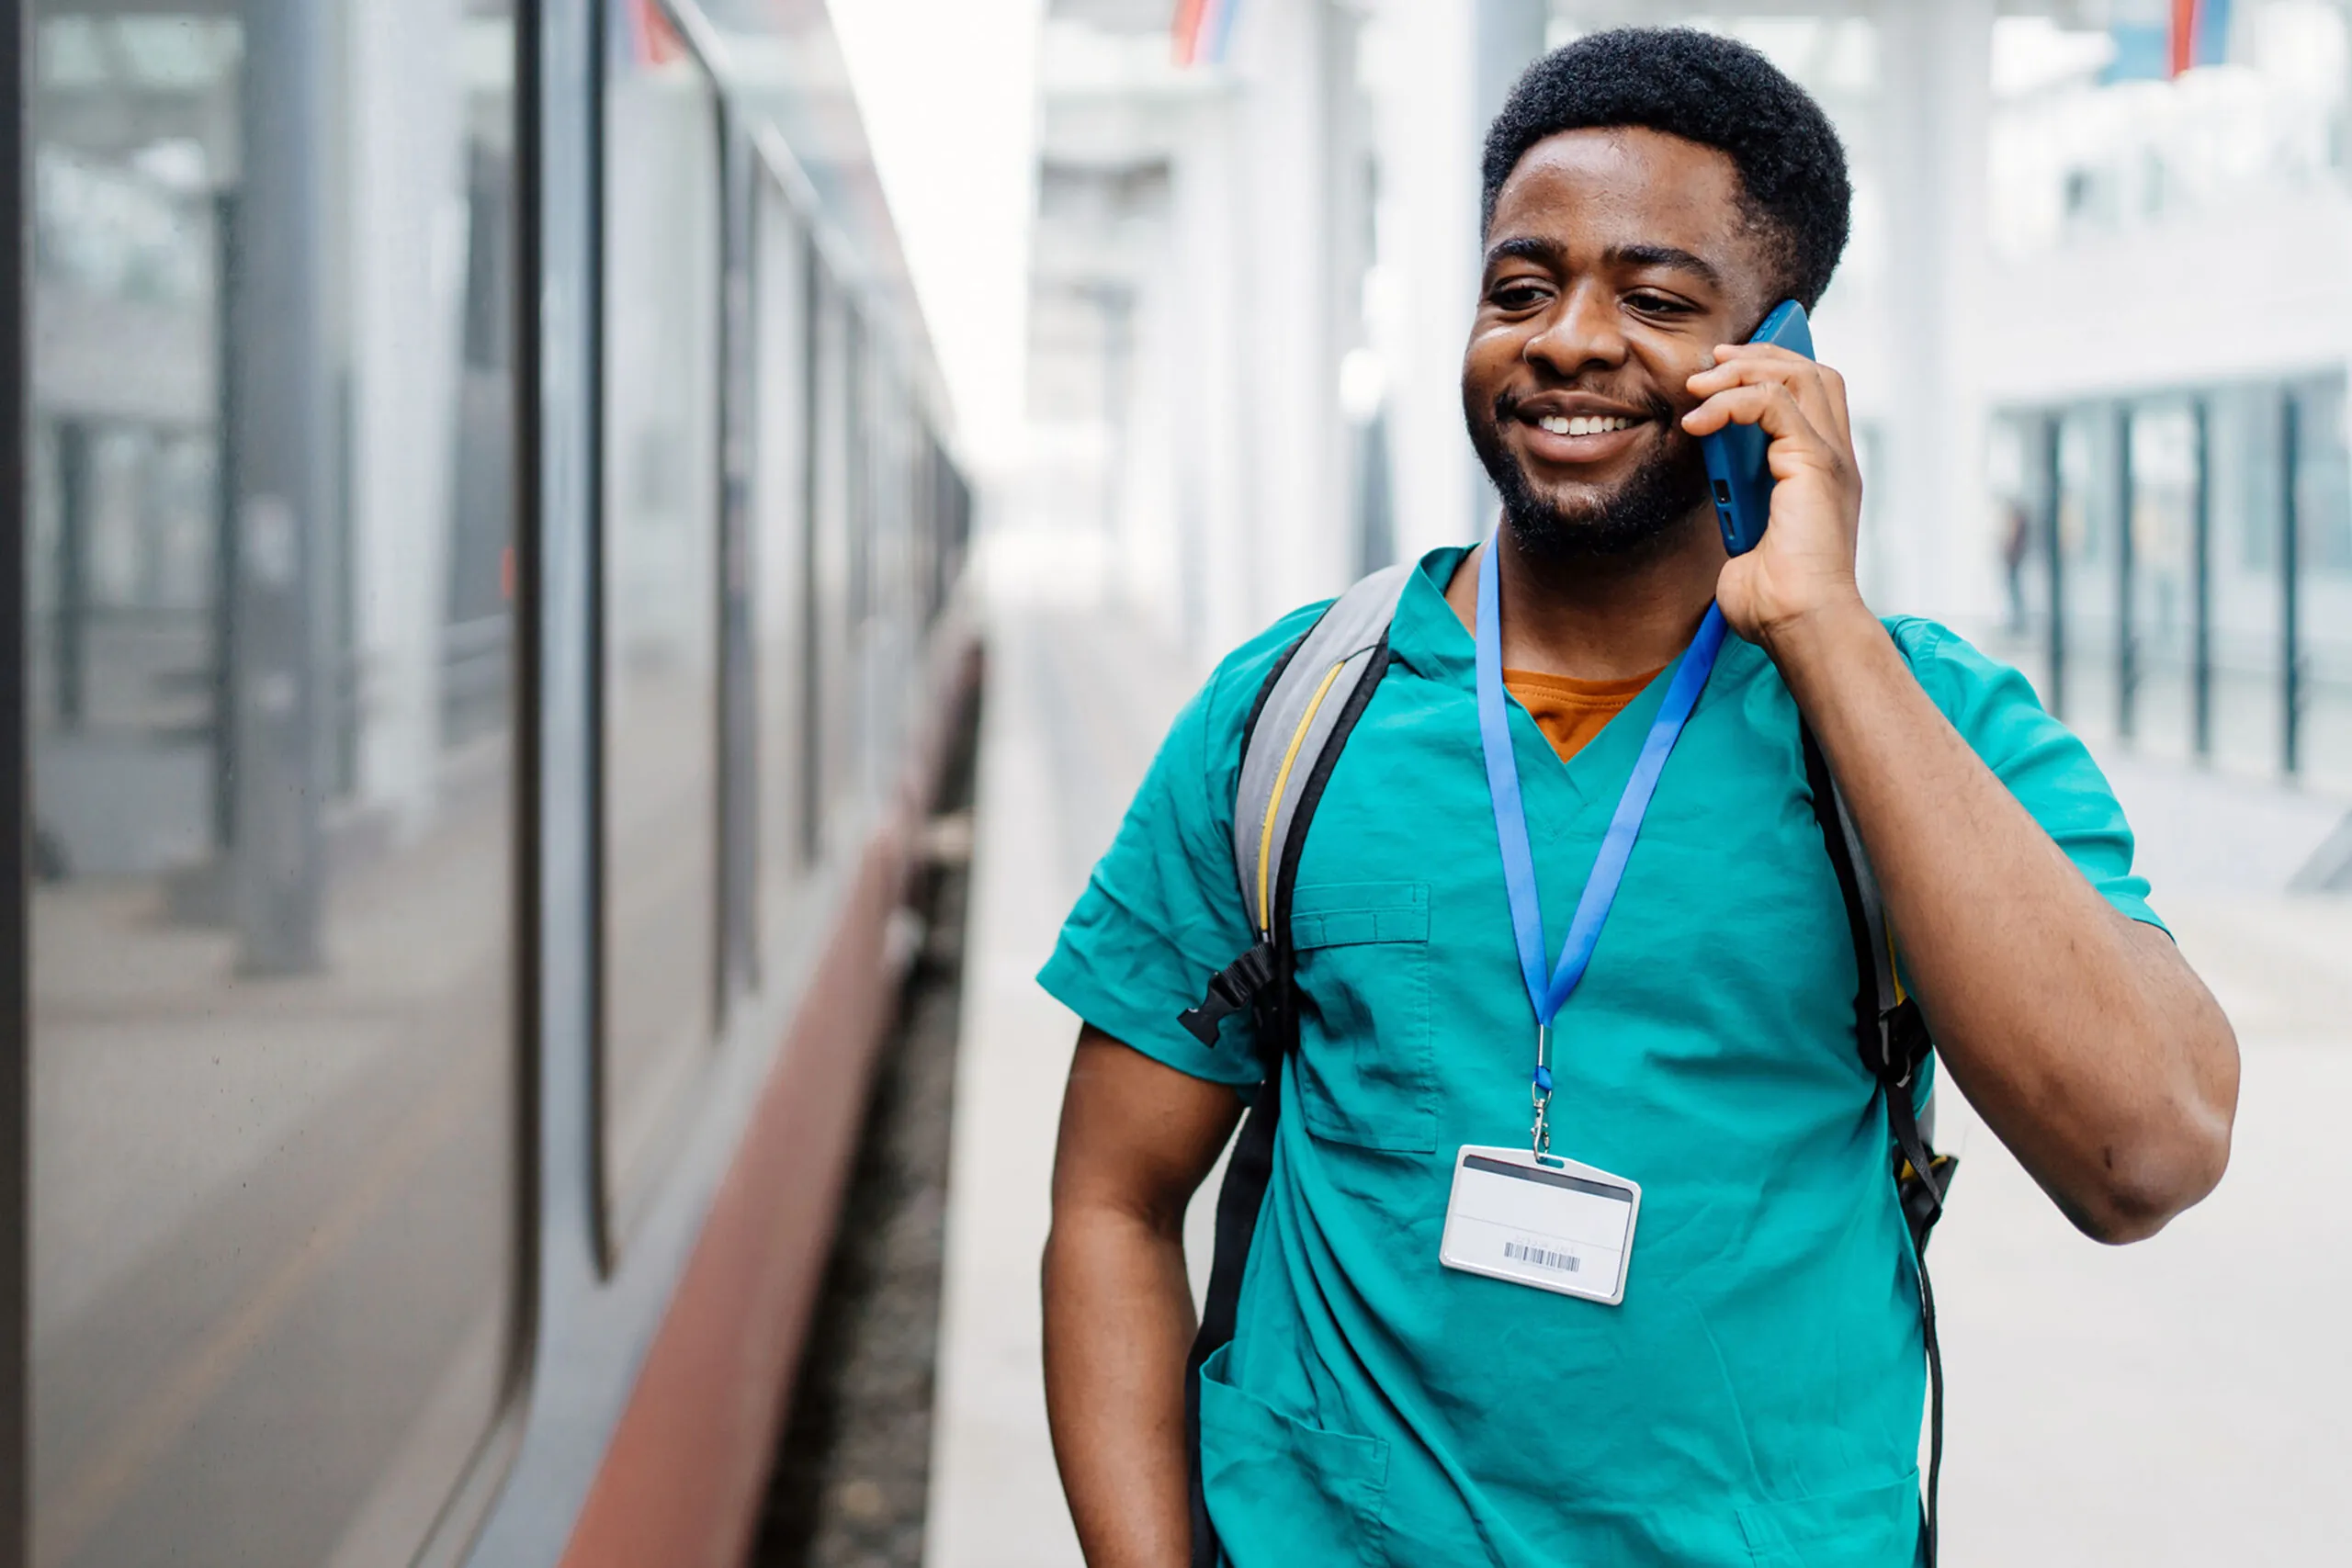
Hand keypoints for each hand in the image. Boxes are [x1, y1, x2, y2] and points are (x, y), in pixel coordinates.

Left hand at [1681, 344, 1869, 649]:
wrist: (1799, 624)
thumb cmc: (1774, 599)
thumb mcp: (1749, 538)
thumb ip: (1740, 504)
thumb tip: (1716, 487)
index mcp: (1824, 474)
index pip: (1815, 395)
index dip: (1775, 369)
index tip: (1725, 367)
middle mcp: (1836, 459)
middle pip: (1812, 372)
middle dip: (1758, 355)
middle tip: (1710, 363)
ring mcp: (1831, 459)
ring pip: (1796, 375)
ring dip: (1740, 371)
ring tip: (1698, 386)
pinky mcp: (1814, 464)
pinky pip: (1772, 403)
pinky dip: (1730, 402)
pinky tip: (1698, 422)